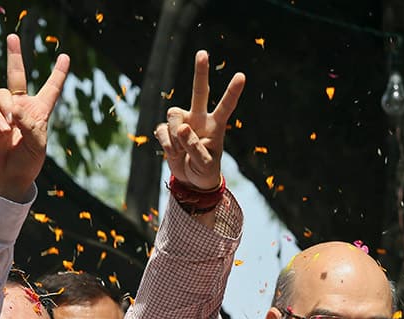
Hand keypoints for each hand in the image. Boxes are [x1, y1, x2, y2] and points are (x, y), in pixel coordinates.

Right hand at [0, 34, 68, 201]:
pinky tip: (6, 131)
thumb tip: (14, 109)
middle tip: (12, 37)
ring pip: (2, 93)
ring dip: (7, 106)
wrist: (8, 177)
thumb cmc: (28, 162)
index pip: (51, 89)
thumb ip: (32, 126)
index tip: (65, 57)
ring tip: (12, 124)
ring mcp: (3, 112)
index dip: (58, 74)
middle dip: (14, 56)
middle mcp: (20, 107)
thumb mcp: (39, 146)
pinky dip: (0, 120)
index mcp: (39, 112)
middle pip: (16, 76)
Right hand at [155, 50, 245, 190]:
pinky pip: (162, 131)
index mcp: (215, 126)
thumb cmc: (205, 171)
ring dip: (176, 137)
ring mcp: (183, 122)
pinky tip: (174, 153)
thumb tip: (183, 127)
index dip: (232, 92)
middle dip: (200, 72)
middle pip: (199, 92)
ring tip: (182, 152)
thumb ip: (196, 147)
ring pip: (174, 117)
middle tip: (202, 53)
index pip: (225, 107)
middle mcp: (199, 119)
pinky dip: (167, 144)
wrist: (191, 181)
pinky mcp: (167, 129)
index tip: (241, 76)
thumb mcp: (205, 164)